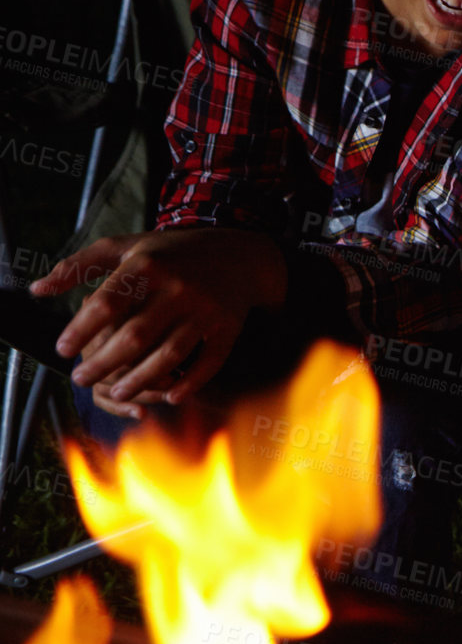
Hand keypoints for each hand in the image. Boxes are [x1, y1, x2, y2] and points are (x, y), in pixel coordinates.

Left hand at [31, 229, 286, 405]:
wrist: (239, 256)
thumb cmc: (171, 253)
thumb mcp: (126, 247)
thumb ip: (80, 265)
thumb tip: (38, 290)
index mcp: (148, 266)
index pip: (107, 303)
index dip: (81, 330)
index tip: (63, 350)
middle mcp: (178, 288)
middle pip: (134, 336)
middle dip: (103, 362)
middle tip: (80, 378)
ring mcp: (205, 310)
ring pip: (169, 354)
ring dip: (139, 380)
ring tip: (116, 392)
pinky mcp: (227, 329)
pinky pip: (208, 363)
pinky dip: (189, 383)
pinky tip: (169, 396)